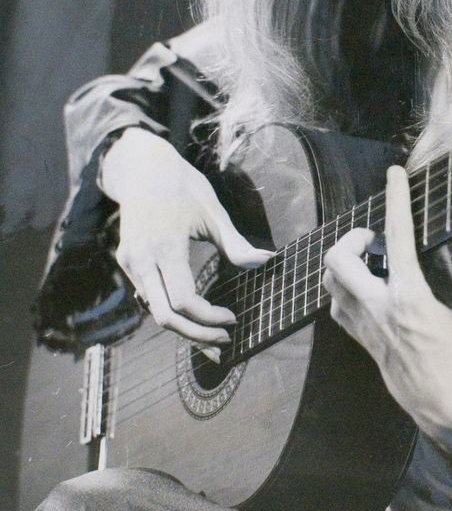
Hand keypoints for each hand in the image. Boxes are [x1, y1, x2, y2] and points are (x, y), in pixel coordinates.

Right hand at [101, 128, 271, 343]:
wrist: (142, 168)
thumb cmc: (183, 187)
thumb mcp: (212, 211)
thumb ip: (235, 243)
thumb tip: (266, 261)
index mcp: (165, 246)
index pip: (184, 300)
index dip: (208, 318)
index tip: (233, 319)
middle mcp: (141, 259)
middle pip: (165, 316)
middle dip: (196, 336)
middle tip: (225, 342)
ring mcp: (130, 262)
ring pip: (153, 311)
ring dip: (182, 331)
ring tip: (212, 343)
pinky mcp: (126, 263)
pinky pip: (148, 298)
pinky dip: (169, 314)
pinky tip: (190, 323)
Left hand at [322, 165, 451, 485]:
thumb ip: (444, 274)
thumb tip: (434, 248)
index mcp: (409, 296)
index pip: (397, 235)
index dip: (395, 199)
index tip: (395, 174)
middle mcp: (379, 309)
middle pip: (337, 259)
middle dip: (350, 238)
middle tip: (371, 238)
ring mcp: (365, 328)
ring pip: (331, 284)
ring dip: (345, 265)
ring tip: (371, 264)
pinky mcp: (363, 343)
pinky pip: (339, 308)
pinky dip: (346, 292)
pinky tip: (368, 292)